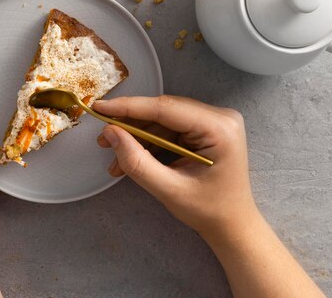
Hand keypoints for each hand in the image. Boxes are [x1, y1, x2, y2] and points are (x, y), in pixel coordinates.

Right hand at [94, 95, 254, 238]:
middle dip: (131, 125)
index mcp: (219, 128)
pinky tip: (132, 158)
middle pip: (163, 112)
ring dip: (138, 138)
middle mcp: (219, 117)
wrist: (231, 225)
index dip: (129, 107)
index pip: (165, 109)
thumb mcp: (168, 189)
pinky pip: (169, 129)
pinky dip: (150, 143)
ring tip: (114, 159)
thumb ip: (137, 161)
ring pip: (163, 121)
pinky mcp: (205, 129)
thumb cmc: (208, 210)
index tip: (100, 108)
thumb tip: (110, 134)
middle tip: (103, 139)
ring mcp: (213, 122)